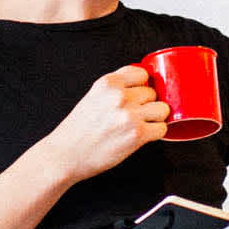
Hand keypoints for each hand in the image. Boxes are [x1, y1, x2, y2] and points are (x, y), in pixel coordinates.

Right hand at [46, 65, 171, 180]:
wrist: (66, 155)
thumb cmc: (78, 130)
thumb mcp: (93, 97)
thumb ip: (115, 90)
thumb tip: (141, 86)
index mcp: (108, 83)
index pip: (142, 73)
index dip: (142, 85)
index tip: (138, 95)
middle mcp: (120, 96)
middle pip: (153, 92)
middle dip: (146, 104)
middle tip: (134, 116)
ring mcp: (130, 115)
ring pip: (162, 109)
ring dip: (155, 118)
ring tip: (141, 125)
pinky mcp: (137, 134)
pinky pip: (162, 128)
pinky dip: (156, 133)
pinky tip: (143, 136)